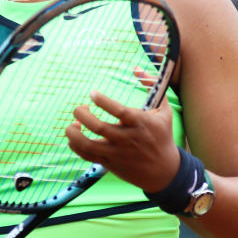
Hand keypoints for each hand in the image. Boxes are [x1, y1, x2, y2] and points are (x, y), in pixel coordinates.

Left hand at [65, 88, 180, 192]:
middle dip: (83, 114)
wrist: (164, 171)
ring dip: (74, 133)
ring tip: (73, 123)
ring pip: (88, 145)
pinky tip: (75, 135)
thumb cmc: (162, 136)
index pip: (119, 111)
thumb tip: (135, 67)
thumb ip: (153, 86)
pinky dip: (75, 145)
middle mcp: (127, 138)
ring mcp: (116, 152)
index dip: (103, 101)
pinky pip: (86, 155)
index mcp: (140, 123)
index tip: (92, 93)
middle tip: (79, 108)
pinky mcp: (109, 163)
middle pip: (99, 127)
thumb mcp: (164, 110)